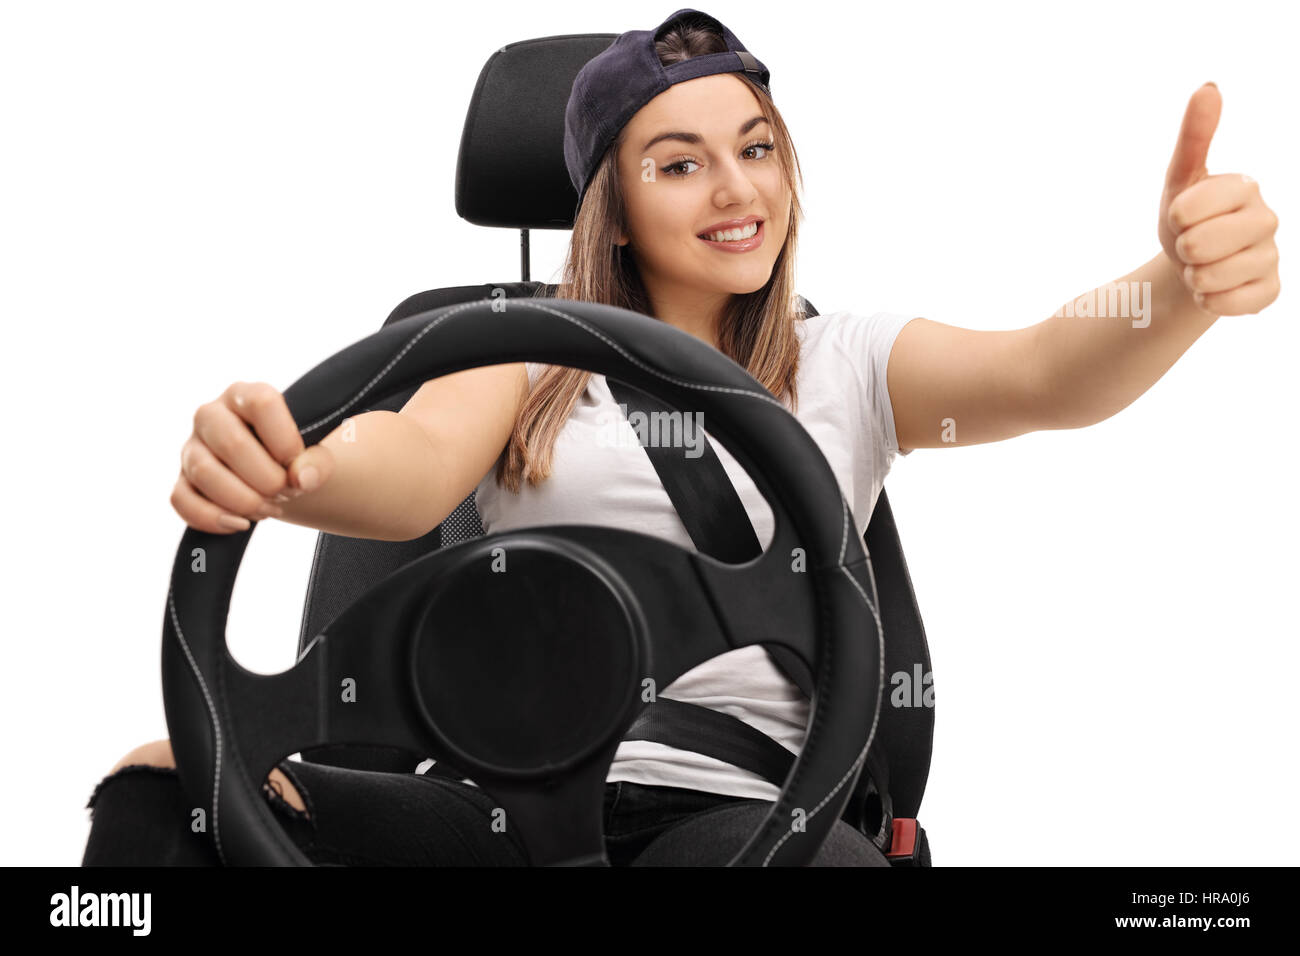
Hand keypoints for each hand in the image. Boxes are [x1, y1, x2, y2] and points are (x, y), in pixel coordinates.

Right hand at [172, 381, 334, 533]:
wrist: (273, 474)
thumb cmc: (291, 457)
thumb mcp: (314, 455)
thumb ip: (317, 463)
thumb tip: (302, 478)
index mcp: (245, 396)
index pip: (262, 404)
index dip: (285, 441)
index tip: (296, 464)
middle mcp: (211, 415)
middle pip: (231, 443)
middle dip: (267, 479)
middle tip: (286, 493)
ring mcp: (191, 447)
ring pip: (204, 472)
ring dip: (243, 501)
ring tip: (269, 509)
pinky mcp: (182, 479)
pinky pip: (182, 500)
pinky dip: (213, 518)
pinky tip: (241, 523)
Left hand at [1158, 82, 1279, 315]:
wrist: (1193, 264)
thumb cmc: (1187, 216)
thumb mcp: (1180, 178)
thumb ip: (1194, 136)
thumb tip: (1208, 86)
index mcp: (1244, 187)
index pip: (1190, 208)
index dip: (1176, 217)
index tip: (1181, 215)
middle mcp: (1266, 218)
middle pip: (1201, 244)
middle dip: (1182, 249)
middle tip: (1189, 245)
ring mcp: (1270, 255)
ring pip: (1214, 276)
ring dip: (1194, 277)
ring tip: (1200, 266)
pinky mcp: (1270, 289)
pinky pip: (1235, 304)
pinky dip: (1212, 302)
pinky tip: (1212, 291)